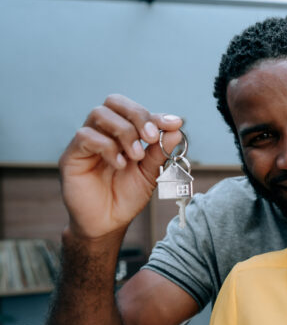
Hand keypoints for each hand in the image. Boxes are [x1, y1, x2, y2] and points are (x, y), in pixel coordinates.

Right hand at [59, 94, 183, 238]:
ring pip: (99, 114)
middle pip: (114, 102)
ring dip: (124, 132)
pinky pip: (85, 136)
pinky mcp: (72, 155)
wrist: (108, 223)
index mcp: (124, 133)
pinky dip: (107, 147)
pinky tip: (119, 164)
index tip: (173, 124)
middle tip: (150, 137)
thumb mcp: (150, 174)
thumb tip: (176, 130)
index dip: (156, 115)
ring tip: (136, 156)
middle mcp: (104, 132)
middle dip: (137, 115)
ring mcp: (87, 142)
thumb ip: (160, 152)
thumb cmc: (127, 196)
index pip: (136, 111)